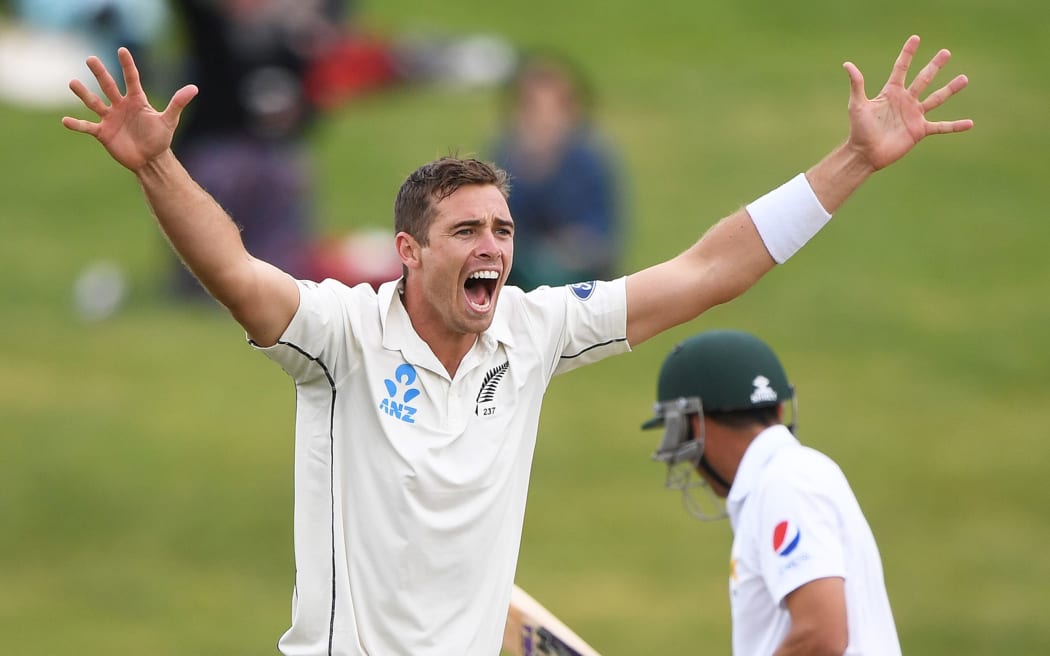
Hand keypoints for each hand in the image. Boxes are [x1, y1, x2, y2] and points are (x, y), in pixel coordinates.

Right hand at [62, 48, 197, 171]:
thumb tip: (194, 88)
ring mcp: (110, 118)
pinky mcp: (103, 133)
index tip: (122, 49)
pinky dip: (77, 124)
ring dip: (83, 94)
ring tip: (72, 82)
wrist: (150, 159)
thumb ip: (177, 103)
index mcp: (136, 100)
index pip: (131, 79)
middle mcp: (121, 106)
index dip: (128, 65)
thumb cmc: (160, 138)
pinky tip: (66, 121)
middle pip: (109, 86)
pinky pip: (87, 127)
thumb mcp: (169, 120)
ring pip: (94, 102)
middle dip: (100, 73)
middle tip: (91, 59)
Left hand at [844, 35, 972, 170]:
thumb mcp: (857, 105)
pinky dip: (954, 126)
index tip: (915, 39)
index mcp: (891, 92)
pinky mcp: (919, 130)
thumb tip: (847, 64)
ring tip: (964, 78)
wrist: (865, 153)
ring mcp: (914, 115)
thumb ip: (857, 84)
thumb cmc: (859, 129)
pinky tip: (969, 123)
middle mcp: (905, 101)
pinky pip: (941, 126)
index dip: (907, 54)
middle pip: (923, 79)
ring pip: (936, 98)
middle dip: (934, 66)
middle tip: (946, 52)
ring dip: (950, 89)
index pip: (901, 68)